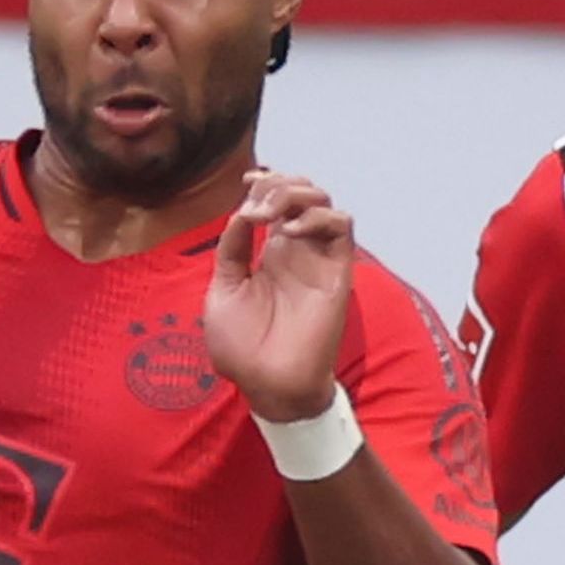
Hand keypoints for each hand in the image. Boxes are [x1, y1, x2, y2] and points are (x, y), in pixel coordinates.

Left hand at [205, 168, 359, 425]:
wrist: (267, 384)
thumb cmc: (242, 348)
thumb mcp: (222, 291)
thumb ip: (231, 250)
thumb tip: (240, 213)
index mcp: (269, 253)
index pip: (277, 200)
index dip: (266, 181)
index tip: (246, 182)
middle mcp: (296, 250)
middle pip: (302, 192)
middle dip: (279, 183)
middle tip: (257, 205)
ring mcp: (318, 259)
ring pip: (324, 201)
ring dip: (297, 194)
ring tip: (271, 216)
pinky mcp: (337, 272)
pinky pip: (342, 226)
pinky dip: (317, 217)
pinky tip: (289, 233)